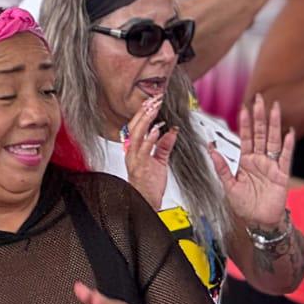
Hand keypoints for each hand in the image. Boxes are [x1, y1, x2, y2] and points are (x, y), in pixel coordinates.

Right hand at [122, 95, 174, 209]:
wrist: (146, 203)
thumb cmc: (149, 185)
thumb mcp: (160, 161)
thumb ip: (164, 146)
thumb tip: (172, 131)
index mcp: (135, 149)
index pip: (137, 125)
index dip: (144, 112)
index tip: (153, 101)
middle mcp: (132, 152)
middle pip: (135, 126)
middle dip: (144, 111)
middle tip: (153, 99)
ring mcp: (135, 159)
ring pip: (137, 134)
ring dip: (146, 120)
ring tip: (153, 109)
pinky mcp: (140, 167)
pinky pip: (144, 150)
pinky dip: (150, 138)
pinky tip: (156, 129)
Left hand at [212, 93, 293, 227]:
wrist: (259, 222)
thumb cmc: (246, 206)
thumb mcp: (229, 186)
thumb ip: (221, 167)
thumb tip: (211, 149)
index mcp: (246, 161)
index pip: (245, 137)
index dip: (244, 123)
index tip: (243, 108)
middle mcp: (260, 160)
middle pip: (260, 133)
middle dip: (259, 116)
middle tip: (259, 99)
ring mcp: (272, 166)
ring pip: (273, 140)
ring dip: (274, 124)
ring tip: (274, 109)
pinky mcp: (282, 175)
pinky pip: (286, 158)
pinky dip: (288, 146)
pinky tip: (289, 133)